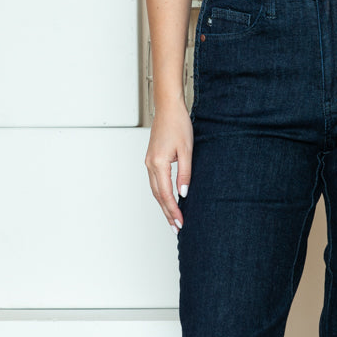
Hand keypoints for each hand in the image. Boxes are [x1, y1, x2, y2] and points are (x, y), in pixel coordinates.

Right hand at [145, 97, 192, 231]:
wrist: (168, 109)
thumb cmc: (178, 125)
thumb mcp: (187, 150)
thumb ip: (185, 173)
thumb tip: (183, 193)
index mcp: (158, 163)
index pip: (165, 194)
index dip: (173, 210)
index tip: (180, 223)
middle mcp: (150, 165)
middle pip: (157, 196)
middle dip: (167, 213)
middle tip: (176, 228)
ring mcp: (149, 162)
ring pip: (155, 190)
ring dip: (163, 206)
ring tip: (172, 219)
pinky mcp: (151, 159)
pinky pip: (155, 182)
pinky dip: (161, 194)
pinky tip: (168, 200)